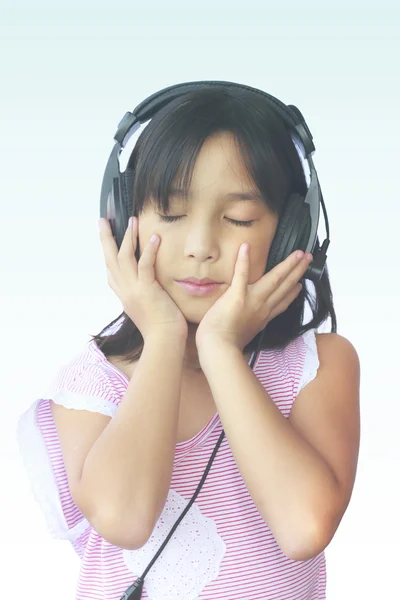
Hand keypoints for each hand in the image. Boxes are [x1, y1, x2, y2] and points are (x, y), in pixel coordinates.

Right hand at [98, 217, 187, 340]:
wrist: (164, 341)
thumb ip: (142, 295)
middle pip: (110, 259)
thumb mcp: (146, 308)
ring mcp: (133, 290)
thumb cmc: (161, 328)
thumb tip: (147, 287)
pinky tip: (155, 237)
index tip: (107, 238)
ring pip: (124, 258)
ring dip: (128, 237)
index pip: (110, 271)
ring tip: (133, 220)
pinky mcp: (146, 290)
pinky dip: (149, 250)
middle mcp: (124, 291)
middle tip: (103, 221)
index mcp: (123, 295)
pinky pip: (145, 265)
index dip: (107, 253)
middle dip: (106, 238)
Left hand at [195, 244, 312, 351]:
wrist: (218, 349)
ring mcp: (251, 300)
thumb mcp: (244, 337)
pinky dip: (244, 260)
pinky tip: (246, 246)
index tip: (300, 284)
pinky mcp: (236, 296)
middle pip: (284, 286)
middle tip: (308, 259)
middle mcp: (262, 307)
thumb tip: (249, 324)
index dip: (292, 293)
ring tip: (298, 253)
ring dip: (287, 265)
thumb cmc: (225, 346)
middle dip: (297, 271)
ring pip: (274, 279)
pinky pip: (241, 274)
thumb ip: (249, 326)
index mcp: (263, 318)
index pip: (282, 303)